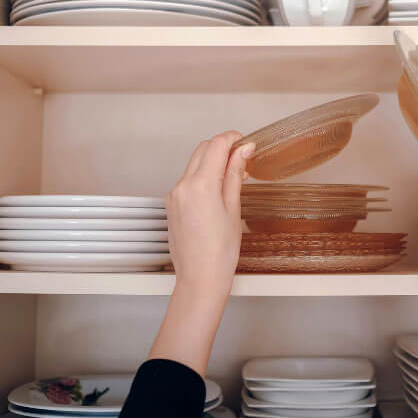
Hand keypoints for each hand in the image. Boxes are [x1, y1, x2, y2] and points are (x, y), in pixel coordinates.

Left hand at [148, 132, 254, 375]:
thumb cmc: (220, 251)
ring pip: (194, 163)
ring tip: (234, 177)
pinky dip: (203, 177)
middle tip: (243, 159)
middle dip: (223, 148)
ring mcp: (174, 194)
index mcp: (200, 185)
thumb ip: (236, 174)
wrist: (200, 279)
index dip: (233, 139)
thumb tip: (243, 150)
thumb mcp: (234, 208)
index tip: (246, 143)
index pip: (216, 145)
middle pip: (203, 149)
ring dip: (213, 162)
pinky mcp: (171, 204)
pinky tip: (218, 190)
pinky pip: (188, 180)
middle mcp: (182, 185)